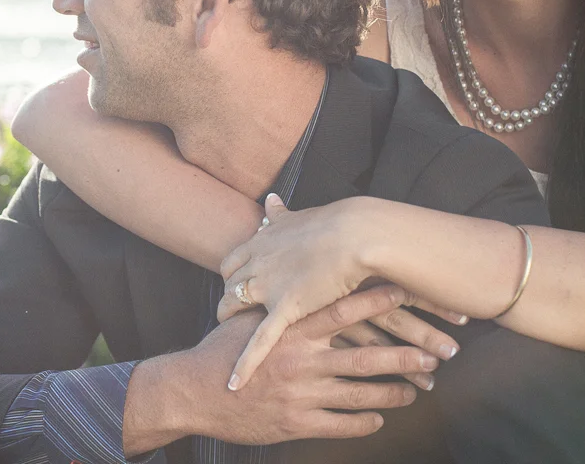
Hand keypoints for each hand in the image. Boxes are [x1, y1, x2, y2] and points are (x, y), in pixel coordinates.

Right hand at [179, 285, 420, 445]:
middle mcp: (303, 359)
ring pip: (361, 393)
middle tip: (438, 352)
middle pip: (366, 354)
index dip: (379, 300)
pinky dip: (366, 421)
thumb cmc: (221, 348)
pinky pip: (342, 423)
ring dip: (395, 391)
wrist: (193, 391)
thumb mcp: (247, 312)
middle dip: (406, 353)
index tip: (410, 291)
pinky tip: (381, 418)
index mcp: (294, 328)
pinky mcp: (297, 422)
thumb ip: (274, 287)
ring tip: (419, 388)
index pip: (345, 309)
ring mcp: (302, 392)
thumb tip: (277, 249)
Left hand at [219, 194, 467, 388]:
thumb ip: (281, 214)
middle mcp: (258, 261)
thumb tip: (270, 198)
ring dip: (229, 323)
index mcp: (262, 240)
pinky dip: (245, 364)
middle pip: (228, 284)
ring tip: (226, 339)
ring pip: (234, 307)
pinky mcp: (285, 308)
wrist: (357, 234)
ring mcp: (269, 285)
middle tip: (232, 313)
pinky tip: (235, 385)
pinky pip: (259, 341)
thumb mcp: (300, 215)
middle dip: (228, 298)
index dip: (233, 275)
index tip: (237, 285)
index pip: (232, 261)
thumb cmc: (338, 223)